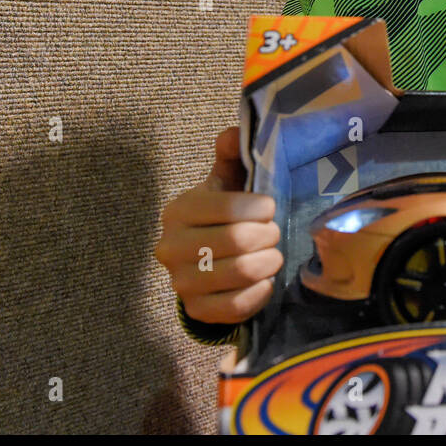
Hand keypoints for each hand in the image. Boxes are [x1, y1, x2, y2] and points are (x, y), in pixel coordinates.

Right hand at [155, 127, 283, 323]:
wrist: (201, 265)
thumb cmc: (221, 217)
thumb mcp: (225, 184)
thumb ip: (231, 156)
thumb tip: (233, 134)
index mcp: (178, 211)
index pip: (227, 207)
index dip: (259, 208)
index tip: (270, 207)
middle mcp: (171, 247)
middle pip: (237, 241)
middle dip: (268, 236)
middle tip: (274, 233)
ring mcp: (181, 282)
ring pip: (240, 273)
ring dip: (268, 262)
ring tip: (273, 255)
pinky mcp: (196, 311)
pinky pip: (236, 306)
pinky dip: (259, 292)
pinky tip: (265, 281)